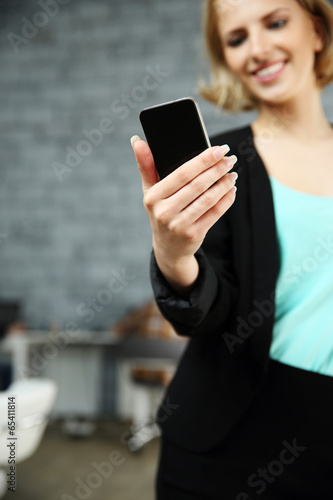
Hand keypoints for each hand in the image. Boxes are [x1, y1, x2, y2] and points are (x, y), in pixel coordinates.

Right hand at [131, 135, 236, 294]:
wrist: (168, 248)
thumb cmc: (160, 211)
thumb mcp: (150, 191)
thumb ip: (145, 165)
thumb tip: (137, 140)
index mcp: (153, 197)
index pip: (182, 174)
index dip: (203, 160)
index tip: (219, 149)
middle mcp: (164, 212)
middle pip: (197, 185)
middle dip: (217, 169)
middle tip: (230, 158)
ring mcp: (179, 225)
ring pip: (208, 199)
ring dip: (224, 184)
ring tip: (232, 174)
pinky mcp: (194, 235)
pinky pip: (215, 213)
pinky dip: (226, 200)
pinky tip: (231, 190)